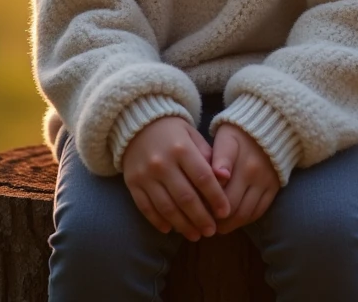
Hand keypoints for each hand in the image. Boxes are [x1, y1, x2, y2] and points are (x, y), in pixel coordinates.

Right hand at [122, 116, 230, 241]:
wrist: (137, 123)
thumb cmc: (173, 132)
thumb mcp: (193, 135)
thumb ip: (208, 157)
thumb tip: (225, 180)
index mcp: (182, 148)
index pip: (203, 178)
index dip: (216, 197)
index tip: (225, 212)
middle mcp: (162, 163)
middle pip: (185, 197)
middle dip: (201, 218)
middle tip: (211, 231)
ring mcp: (145, 175)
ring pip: (166, 207)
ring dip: (182, 225)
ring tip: (195, 235)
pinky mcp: (132, 183)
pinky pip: (146, 208)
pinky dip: (158, 221)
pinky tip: (170, 229)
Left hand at [210, 123, 279, 233]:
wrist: (269, 126)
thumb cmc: (239, 133)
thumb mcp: (226, 138)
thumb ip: (220, 158)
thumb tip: (219, 177)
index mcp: (239, 161)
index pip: (221, 192)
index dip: (207, 204)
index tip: (197, 209)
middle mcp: (254, 174)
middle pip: (232, 207)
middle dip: (216, 219)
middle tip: (203, 222)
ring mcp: (265, 184)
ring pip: (245, 214)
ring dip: (230, 224)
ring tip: (216, 225)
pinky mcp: (274, 189)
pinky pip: (258, 213)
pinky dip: (244, 220)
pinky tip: (233, 220)